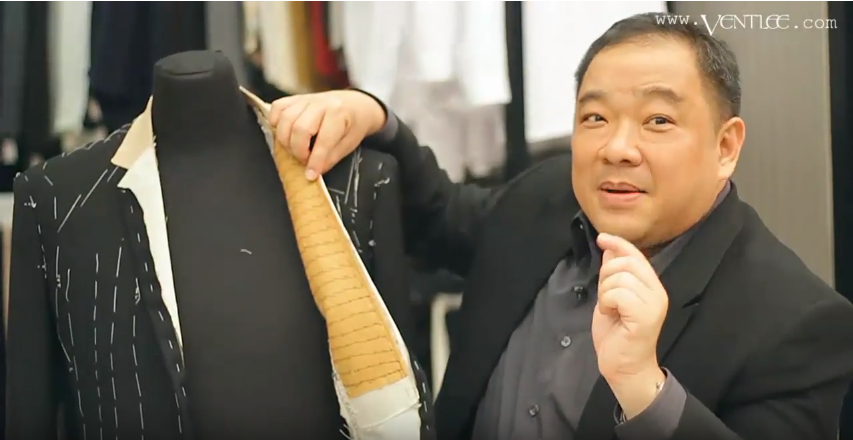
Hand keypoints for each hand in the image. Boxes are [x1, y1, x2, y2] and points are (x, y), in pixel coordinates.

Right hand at [268, 90, 386, 180]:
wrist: (355, 104)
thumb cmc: (352, 125)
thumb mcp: (348, 144)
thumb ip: (330, 158)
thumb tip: (312, 171)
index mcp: (338, 114)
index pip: (323, 140)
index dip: (315, 161)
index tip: (310, 175)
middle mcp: (320, 103)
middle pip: (298, 129)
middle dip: (299, 151)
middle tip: (305, 159)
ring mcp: (305, 99)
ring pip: (284, 119)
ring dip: (286, 140)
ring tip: (296, 148)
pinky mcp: (294, 99)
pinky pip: (277, 108)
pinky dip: (276, 123)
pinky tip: (286, 133)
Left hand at [592, 233, 667, 416]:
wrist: (625, 367)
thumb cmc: (617, 334)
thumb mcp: (611, 297)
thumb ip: (613, 275)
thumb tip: (610, 249)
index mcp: (651, 285)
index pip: (636, 255)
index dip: (618, 243)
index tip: (602, 238)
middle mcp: (657, 292)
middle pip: (626, 262)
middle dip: (606, 275)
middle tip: (605, 298)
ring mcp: (653, 303)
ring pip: (620, 277)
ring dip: (605, 292)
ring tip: (609, 309)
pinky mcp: (645, 315)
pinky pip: (618, 293)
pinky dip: (607, 302)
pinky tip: (611, 314)